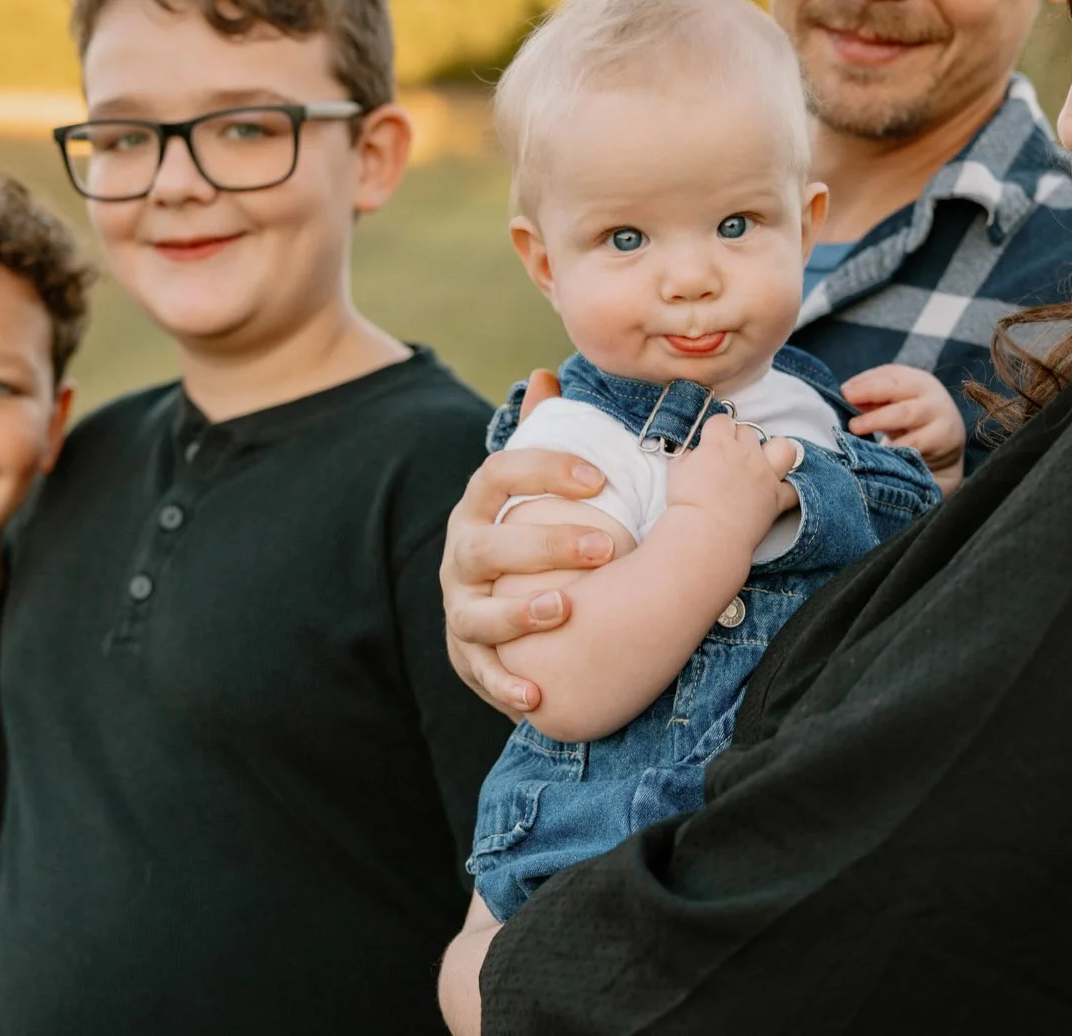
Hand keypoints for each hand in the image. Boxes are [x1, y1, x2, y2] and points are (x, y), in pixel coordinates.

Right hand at [441, 370, 612, 717]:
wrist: (502, 600)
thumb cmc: (532, 532)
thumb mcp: (535, 486)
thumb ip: (544, 433)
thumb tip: (543, 373)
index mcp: (479, 506)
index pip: (499, 475)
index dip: (546, 471)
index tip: (601, 477)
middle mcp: (461, 554)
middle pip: (487, 545)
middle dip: (546, 544)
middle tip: (610, 546)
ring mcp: (460, 605)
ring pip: (476, 611)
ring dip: (519, 613)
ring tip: (567, 608)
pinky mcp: (467, 654)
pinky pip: (481, 672)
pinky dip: (505, 685)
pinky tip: (536, 697)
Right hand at [666, 415, 802, 547]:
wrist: (705, 534)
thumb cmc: (686, 503)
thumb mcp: (676, 470)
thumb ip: (687, 453)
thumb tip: (692, 448)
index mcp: (719, 444)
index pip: (722, 421)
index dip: (716, 430)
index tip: (710, 441)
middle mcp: (746, 453)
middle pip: (749, 432)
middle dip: (739, 440)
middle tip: (729, 458)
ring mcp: (765, 474)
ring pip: (784, 448)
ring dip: (775, 452)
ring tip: (764, 462)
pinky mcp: (776, 498)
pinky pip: (793, 490)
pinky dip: (788, 490)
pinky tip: (778, 492)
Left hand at [842, 363, 966, 495]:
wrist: (947, 446)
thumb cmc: (913, 421)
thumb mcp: (895, 407)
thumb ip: (873, 400)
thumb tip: (847, 394)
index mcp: (915, 380)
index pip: (889, 375)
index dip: (866, 382)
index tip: (844, 391)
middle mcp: (929, 393)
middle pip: (898, 388)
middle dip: (870, 393)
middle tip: (847, 400)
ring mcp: (938, 415)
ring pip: (906, 414)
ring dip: (878, 419)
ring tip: (855, 426)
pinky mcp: (943, 439)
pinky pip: (916, 443)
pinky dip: (896, 446)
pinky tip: (878, 449)